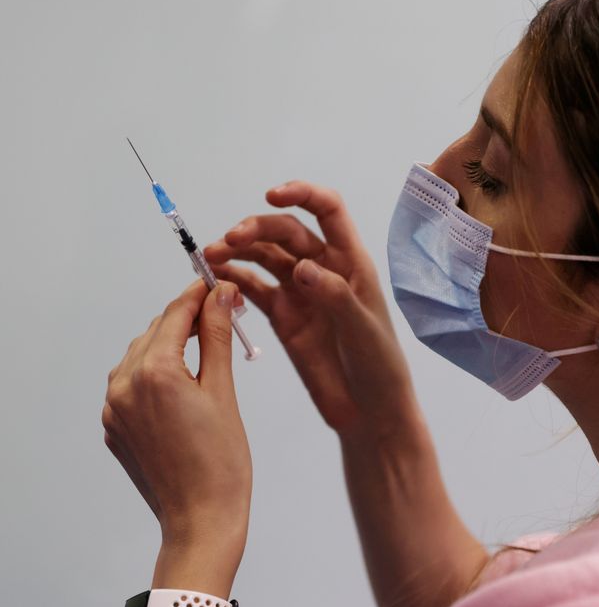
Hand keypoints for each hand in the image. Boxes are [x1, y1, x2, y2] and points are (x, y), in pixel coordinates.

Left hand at [102, 279, 251, 552]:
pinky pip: (131, 385)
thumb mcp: (224, 390)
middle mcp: (124, 386)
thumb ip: (217, 337)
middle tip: (222, 315)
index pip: (176, 314)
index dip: (199, 294)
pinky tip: (183, 382)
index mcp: (155, 372)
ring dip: (169, 344)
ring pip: (140, 356)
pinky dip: (155, 373)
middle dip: (187, 319)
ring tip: (205, 347)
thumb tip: (221, 295)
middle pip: (156, 331)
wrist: (201, 518)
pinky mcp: (114, 428)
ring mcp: (114, 409)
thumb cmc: (222, 461)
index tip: (219, 284)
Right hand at [202, 181, 417, 437]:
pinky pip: (254, 288)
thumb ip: (335, 297)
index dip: (302, 195)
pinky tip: (213, 278)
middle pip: (287, 231)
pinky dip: (233, 279)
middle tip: (230, 239)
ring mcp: (301, 291)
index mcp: (351, 262)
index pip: (328, 210)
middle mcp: (324, 269)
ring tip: (211, 256)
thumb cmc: (379, 366)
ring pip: (266, 256)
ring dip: (239, 250)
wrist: (369, 411)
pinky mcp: (284, 316)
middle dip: (257, 228)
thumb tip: (303, 267)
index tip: (272, 196)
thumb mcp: (363, 330)